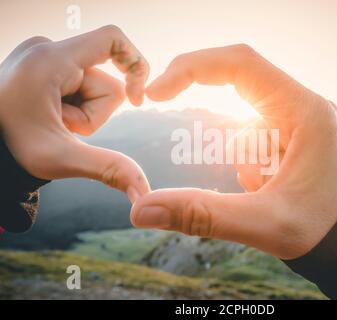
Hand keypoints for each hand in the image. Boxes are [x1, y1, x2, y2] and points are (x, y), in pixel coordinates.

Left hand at [0, 25, 150, 202]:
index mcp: (51, 60)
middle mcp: (47, 50)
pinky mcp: (43, 65)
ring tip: (53, 123)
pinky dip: (73, 107)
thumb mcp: (61, 158)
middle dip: (95, 113)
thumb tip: (144, 193)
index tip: (138, 100)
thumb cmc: (9, 148)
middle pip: (105, 81)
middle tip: (62, 127)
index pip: (112, 39)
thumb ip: (108, 169)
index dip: (136, 65)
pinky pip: (78, 85)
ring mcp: (43, 57)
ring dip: (82, 113)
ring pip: (93, 87)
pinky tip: (51, 117)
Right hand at [131, 44, 336, 258]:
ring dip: (243, 160)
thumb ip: (203, 214)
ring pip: (243, 124)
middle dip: (216, 129)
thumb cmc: (325, 230)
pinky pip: (253, 139)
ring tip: (271, 192)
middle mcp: (303, 107)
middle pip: (239, 91)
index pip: (241, 64)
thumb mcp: (264, 223)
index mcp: (305, 111)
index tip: (157, 92)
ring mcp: (298, 121)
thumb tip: (141, 210)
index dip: (193, 68)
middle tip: (220, 162)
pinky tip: (272, 189)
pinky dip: (249, 164)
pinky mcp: (292, 137)